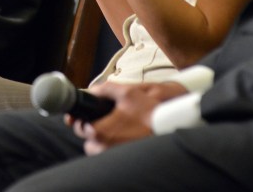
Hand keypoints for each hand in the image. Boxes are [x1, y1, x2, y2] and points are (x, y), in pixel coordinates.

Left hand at [71, 80, 187, 154]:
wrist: (172, 126)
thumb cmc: (150, 111)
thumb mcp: (127, 92)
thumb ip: (104, 89)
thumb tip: (92, 91)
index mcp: (101, 132)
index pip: (80, 129)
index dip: (82, 120)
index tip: (87, 117)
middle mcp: (105, 149)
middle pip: (89, 143)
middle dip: (94, 132)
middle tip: (105, 122)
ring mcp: (114, 158)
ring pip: (100, 152)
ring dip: (104, 142)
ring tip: (117, 130)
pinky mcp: (124, 162)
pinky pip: (112, 157)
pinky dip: (114, 149)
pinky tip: (125, 138)